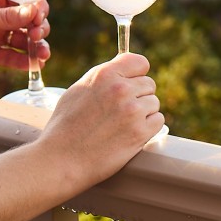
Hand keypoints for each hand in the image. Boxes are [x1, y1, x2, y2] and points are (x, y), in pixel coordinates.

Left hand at [0, 0, 51, 70]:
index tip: (39, 18)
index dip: (36, 6)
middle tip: (37, 36)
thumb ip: (2, 17)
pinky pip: (7, 56)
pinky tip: (31, 65)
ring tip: (41, 55)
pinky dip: (20, 61)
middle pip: (26, 20)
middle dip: (37, 27)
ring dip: (33, 46)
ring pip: (19, 40)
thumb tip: (32, 11)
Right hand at [36, 53, 161, 183]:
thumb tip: (121, 71)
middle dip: (139, 96)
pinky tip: (131, 133)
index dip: (137, 73)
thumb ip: (103, 78)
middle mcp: (121, 89)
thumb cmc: (65, 126)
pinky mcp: (140, 132)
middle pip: (149, 84)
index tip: (133, 82)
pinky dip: (148, 127)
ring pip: (154, 103)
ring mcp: (132, 111)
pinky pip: (158, 121)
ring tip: (123, 124)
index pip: (139, 62)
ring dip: (144, 113)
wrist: (62, 158)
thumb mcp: (79, 90)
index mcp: (104, 74)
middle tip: (122, 110)